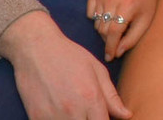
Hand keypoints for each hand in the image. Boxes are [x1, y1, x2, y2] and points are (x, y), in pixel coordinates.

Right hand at [0, 11, 131, 119]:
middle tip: (87, 111)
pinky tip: (58, 110)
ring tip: (73, 109)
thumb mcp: (96, 70)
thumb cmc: (69, 56)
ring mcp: (52, 116)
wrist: (35, 49)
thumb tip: (127, 115)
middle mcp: (72, 110)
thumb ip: (111, 96)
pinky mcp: (36, 118)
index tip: (102, 117)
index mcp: (91, 98)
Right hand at [86, 0, 160, 60]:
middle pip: (103, 28)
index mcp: (128, 4)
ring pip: (96, 22)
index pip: (114, 31)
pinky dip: (97, 18)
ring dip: (104, 28)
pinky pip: (90, 13)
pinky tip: (108, 13)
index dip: (111, 46)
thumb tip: (117, 53)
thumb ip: (131, 39)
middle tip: (116, 39)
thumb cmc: (145, 4)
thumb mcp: (145, 22)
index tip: (110, 57)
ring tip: (116, 23)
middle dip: (108, 39)